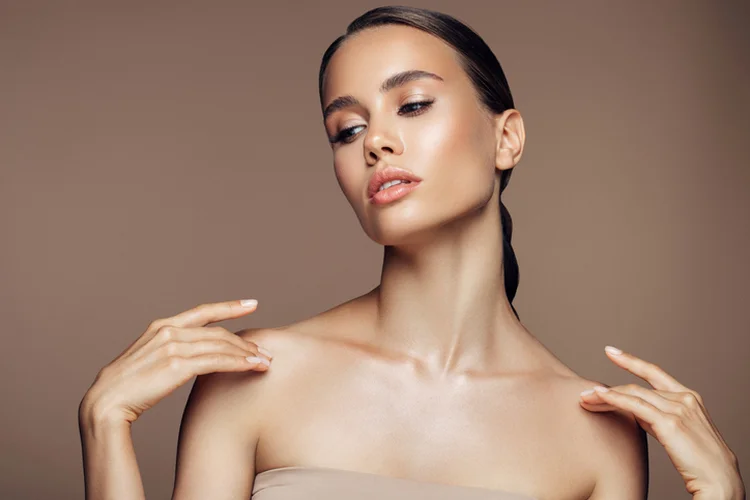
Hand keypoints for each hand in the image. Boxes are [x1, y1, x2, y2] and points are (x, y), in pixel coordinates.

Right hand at [79, 299, 272, 427]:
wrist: (106, 403)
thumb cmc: (128, 387)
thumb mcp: (150, 359)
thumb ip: (171, 350)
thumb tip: (193, 356)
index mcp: (161, 326)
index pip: (203, 311)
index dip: (230, 306)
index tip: (252, 304)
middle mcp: (168, 331)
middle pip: (218, 332)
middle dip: (245, 342)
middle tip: (265, 351)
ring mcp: (172, 346)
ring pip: (221, 345)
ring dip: (247, 353)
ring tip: (265, 361)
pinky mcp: (177, 365)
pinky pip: (217, 361)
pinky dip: (239, 363)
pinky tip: (253, 366)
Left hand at [579, 346, 744, 499]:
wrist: (720, 480)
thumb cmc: (698, 460)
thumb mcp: (676, 431)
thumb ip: (656, 417)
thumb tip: (633, 410)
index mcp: (689, 397)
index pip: (654, 373)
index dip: (631, 361)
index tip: (611, 352)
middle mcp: (684, 398)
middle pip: (636, 387)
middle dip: (608, 390)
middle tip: (585, 393)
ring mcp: (678, 408)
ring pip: (632, 395)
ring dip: (604, 397)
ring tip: (584, 400)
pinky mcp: (670, 422)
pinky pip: (634, 406)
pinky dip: (614, 399)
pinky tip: (598, 397)